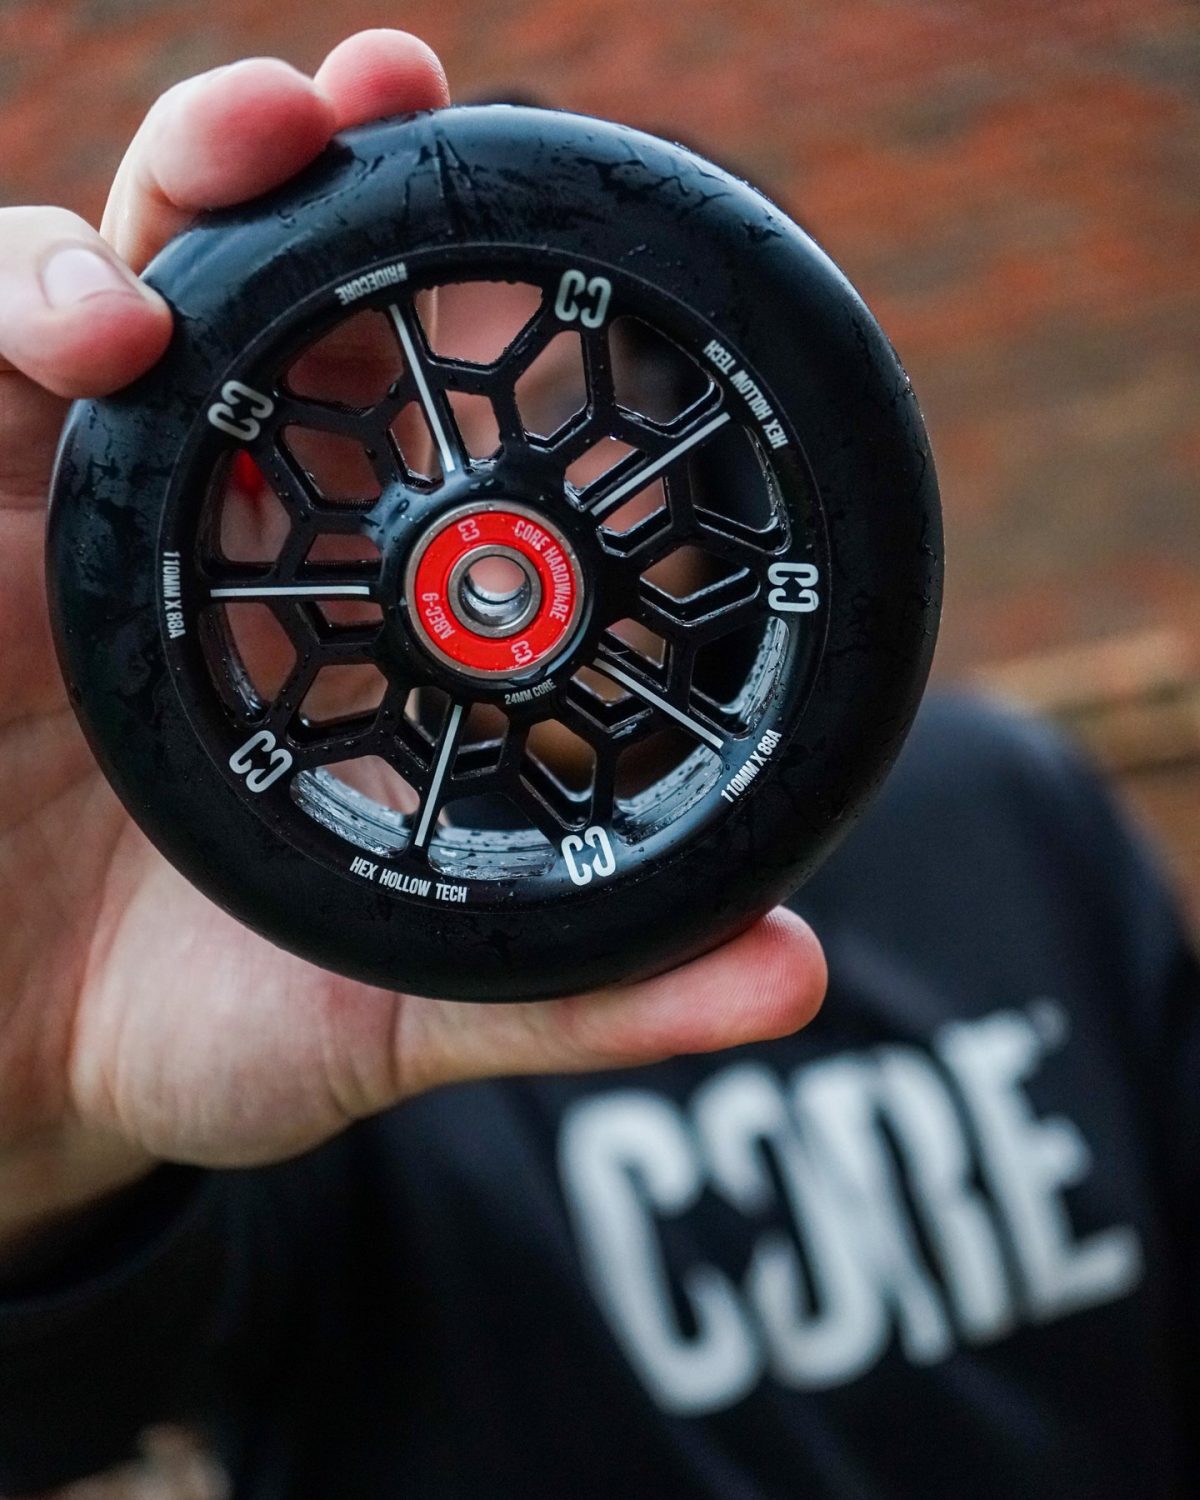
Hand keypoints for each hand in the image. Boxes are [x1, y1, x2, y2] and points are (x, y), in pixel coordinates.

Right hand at [0, 31, 825, 1247]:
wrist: (37, 1076)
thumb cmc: (216, 1017)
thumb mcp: (403, 1000)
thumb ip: (584, 984)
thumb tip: (788, 980)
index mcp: (317, 582)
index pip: (378, 384)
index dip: (446, 276)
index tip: (547, 222)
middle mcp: (189, 514)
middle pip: (238, 276)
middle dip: (298, 163)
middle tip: (383, 95)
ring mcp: (52, 507)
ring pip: (80, 278)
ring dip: (151, 205)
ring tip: (230, 178)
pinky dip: (10, 311)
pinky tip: (84, 340)